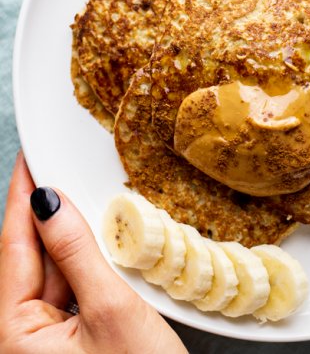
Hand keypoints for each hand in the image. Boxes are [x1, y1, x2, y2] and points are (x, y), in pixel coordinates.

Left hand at [0, 152, 187, 353]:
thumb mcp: (111, 309)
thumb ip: (77, 252)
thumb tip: (49, 203)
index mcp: (15, 337)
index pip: (13, 249)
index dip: (21, 198)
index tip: (29, 160)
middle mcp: (25, 337)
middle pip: (34, 257)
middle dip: (48, 213)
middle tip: (63, 169)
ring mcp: (51, 336)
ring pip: (56, 269)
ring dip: (73, 236)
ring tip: (88, 201)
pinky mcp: (76, 333)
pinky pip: (75, 284)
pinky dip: (87, 259)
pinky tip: (101, 239)